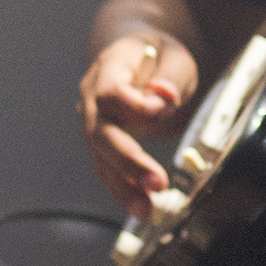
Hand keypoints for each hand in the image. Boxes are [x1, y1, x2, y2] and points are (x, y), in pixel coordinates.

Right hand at [78, 32, 198, 215]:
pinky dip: (124, 190)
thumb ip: (170, 75)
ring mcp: (94, 123)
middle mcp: (92, 98)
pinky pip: (109, 170)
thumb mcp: (173, 55)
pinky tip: (141, 207)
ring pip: (101, 159)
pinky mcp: (103, 144)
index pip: (112, 92)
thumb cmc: (158, 56)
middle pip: (101, 133)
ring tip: (146, 210)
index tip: (167, 107)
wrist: (139, 57)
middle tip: (156, 182)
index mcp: (108, 68)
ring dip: (123, 187)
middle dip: (128, 161)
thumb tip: (164, 96)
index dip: (137, 105)